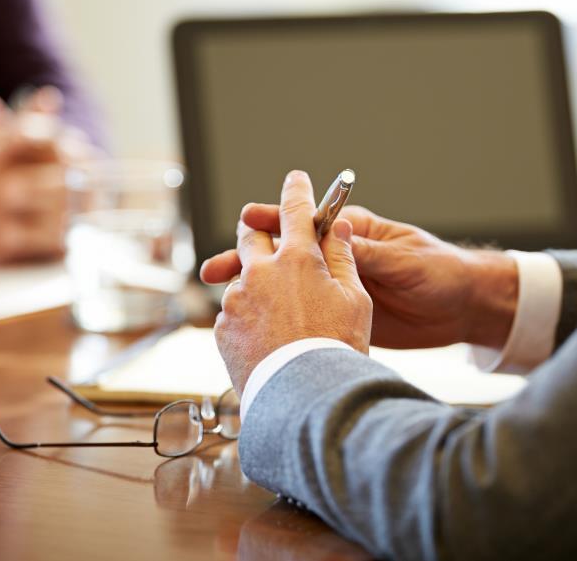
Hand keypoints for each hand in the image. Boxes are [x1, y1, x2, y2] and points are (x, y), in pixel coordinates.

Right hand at [0, 88, 88, 262]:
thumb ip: (21, 121)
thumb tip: (50, 97)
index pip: (52, 140)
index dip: (74, 150)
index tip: (84, 158)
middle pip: (65, 178)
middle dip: (83, 183)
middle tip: (95, 189)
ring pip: (62, 212)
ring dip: (78, 212)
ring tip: (84, 213)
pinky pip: (47, 242)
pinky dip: (64, 239)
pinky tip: (68, 236)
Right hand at [202, 205, 517, 351]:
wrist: (462, 310)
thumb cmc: (439, 272)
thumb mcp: (403, 261)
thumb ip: (366, 253)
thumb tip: (332, 239)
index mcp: (352, 233)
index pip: (303, 221)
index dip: (273, 218)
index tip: (247, 219)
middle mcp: (336, 258)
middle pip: (283, 255)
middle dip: (248, 258)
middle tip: (217, 270)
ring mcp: (333, 287)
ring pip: (285, 288)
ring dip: (254, 293)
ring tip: (223, 301)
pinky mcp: (339, 314)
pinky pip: (301, 314)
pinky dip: (275, 319)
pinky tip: (252, 329)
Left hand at [203, 171, 371, 394]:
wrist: (302, 398)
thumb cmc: (336, 349)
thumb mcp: (355, 301)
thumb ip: (343, 259)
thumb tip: (337, 230)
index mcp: (296, 259)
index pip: (295, 210)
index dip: (296, 190)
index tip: (296, 178)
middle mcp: (259, 272)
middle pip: (249, 235)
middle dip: (257, 228)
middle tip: (264, 232)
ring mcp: (236, 300)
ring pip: (241, 277)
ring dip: (255, 282)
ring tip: (278, 311)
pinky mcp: (222, 327)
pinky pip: (234, 310)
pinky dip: (248, 315)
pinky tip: (267, 337)